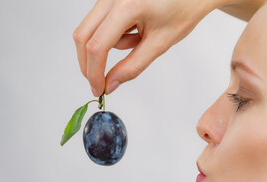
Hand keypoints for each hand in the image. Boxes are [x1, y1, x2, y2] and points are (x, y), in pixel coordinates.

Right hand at [73, 0, 219, 96]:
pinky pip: (100, 21)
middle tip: (101, 81)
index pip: (97, 45)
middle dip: (90, 63)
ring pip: (91, 29)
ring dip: (107, 45)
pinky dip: (112, 34)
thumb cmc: (182, 10)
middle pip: (83, 36)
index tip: (98, 89)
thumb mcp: (159, 43)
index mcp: (127, 5)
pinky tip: (134, 30)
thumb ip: (132, 66)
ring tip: (138, 40)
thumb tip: (110, 83)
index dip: (94, 72)